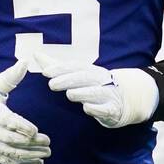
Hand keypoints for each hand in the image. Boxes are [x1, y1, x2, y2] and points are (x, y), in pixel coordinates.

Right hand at [0, 60, 50, 163]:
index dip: (20, 127)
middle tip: (48, 142)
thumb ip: (11, 76)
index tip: (35, 130)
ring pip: (11, 153)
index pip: (6, 121)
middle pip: (10, 140)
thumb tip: (26, 61)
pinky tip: (38, 163)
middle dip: (29, 143)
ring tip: (47, 153)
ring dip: (29, 155)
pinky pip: (7, 161)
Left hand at [38, 53, 157, 128]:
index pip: (75, 67)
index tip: (46, 73)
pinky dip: (97, 108)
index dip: (61, 68)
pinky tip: (87, 108)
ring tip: (70, 94)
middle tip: (52, 84)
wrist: (127, 98)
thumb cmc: (95, 86)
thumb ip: (57, 67)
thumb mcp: (78, 74)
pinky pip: (106, 109)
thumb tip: (36, 54)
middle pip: (84, 77)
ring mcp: (108, 94)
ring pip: (96, 92)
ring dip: (83, 92)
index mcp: (90, 70)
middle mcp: (100, 80)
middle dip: (69, 80)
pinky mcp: (114, 109)